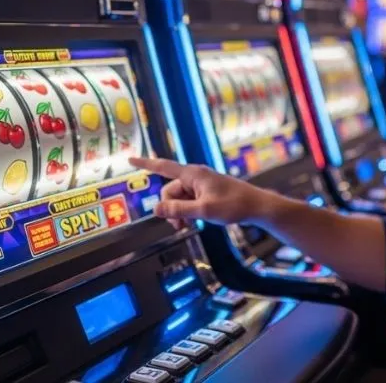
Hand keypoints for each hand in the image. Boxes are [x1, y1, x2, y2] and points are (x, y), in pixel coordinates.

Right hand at [129, 157, 276, 228]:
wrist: (256, 207)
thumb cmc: (234, 205)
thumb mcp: (204, 210)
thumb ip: (179, 210)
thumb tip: (156, 209)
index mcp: (193, 174)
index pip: (163, 167)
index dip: (145, 164)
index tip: (129, 159)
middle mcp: (195, 176)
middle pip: (169, 191)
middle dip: (170, 208)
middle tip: (180, 225)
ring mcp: (200, 184)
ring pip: (178, 198)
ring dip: (179, 212)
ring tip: (188, 225)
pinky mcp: (205, 192)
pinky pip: (188, 201)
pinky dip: (187, 211)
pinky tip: (194, 221)